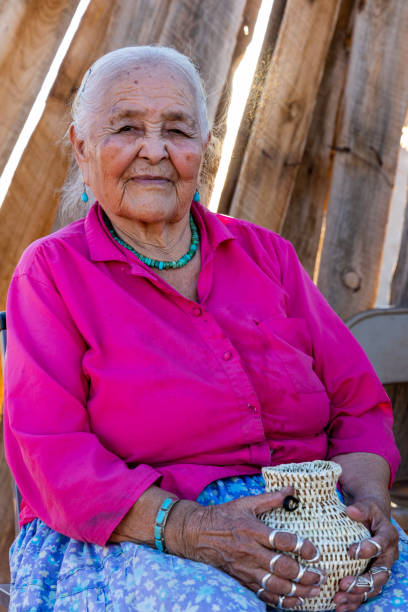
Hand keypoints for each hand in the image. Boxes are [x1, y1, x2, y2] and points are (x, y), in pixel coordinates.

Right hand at [168, 486, 326, 608]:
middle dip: (304, 575)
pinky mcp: (242, 580)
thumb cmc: (223, 516)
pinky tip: (295, 601)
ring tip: (314, 590)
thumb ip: (270, 498)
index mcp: (253, 530)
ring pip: (275, 585)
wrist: (196, 534)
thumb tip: (292, 489)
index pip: (282, 541)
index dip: (301, 547)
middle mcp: (250, 552)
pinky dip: (281, 601)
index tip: (315, 552)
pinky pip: (263, 594)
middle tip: (321, 576)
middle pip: (282, 568)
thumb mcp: (246, 503)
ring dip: (297, 591)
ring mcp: (246, 569)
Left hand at [333, 499, 397, 611]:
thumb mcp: (366, 506)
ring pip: (373, 588)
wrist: (372, 518)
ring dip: (356, 596)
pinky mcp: (372, 577)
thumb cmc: (367, 511)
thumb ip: (360, 509)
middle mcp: (388, 556)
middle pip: (380, 574)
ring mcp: (381, 568)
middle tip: (344, 584)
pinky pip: (366, 593)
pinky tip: (340, 607)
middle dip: (362, 582)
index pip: (381, 545)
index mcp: (388, 537)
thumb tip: (350, 511)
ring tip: (339, 599)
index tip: (350, 551)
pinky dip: (354, 602)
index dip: (368, 549)